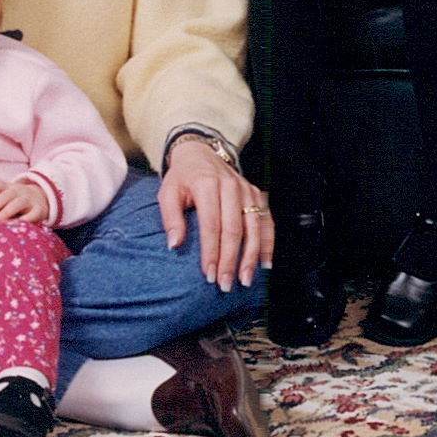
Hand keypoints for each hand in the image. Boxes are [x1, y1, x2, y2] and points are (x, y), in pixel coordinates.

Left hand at [0, 179, 47, 223]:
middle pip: (6, 195)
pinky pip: (33, 214)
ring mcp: (30, 200)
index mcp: (9, 188)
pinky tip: (18, 224)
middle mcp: (19, 192)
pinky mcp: (39, 210)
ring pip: (18, 203)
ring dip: (7, 211)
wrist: (43, 199)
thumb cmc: (17, 201)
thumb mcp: (7, 196)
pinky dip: (26, 219)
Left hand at [158, 138, 272, 291]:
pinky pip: (266, 221)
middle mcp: (231, 187)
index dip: (211, 252)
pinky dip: (268, 243)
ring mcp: (247, 191)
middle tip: (225, 284)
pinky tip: (265, 263)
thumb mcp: (167, 192)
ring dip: (251, 256)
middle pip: (234, 229)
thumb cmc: (183, 177)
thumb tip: (174, 245)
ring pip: (253, 228)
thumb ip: (170, 218)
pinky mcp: (257, 195)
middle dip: (231, 260)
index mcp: (207, 185)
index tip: (209, 274)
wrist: (201, 153)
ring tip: (246, 279)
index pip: (211, 225)